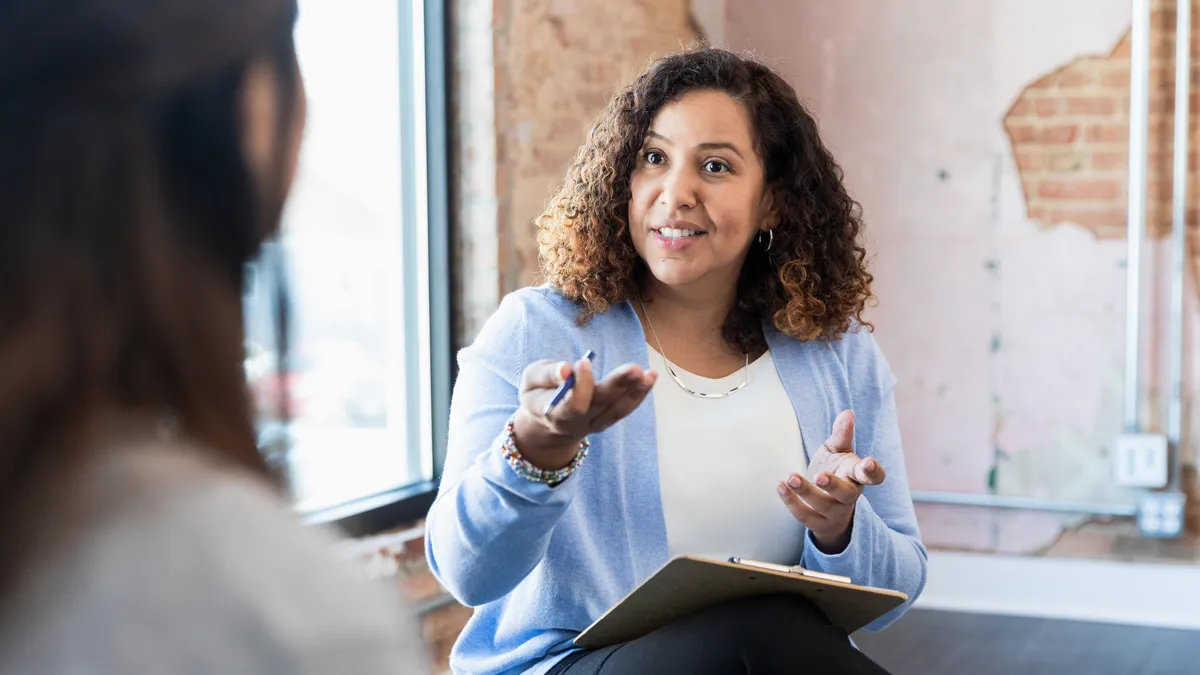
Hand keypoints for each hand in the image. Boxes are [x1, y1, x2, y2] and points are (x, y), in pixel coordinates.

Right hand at [512, 357, 656, 469]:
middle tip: (634, 368)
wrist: (545, 423)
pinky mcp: (606, 420)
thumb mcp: (530, 381)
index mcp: (555, 413)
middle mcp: (578, 422)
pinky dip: (639, 393)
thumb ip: (546, 375)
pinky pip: (624, 409)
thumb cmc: (538, 394)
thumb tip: (566, 369)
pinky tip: (652, 376)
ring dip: (635, 391)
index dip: (580, 385)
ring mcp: (594, 423)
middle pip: (600, 405)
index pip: (572, 404)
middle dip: (618, 386)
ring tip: (649, 374)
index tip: (582, 363)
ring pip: (617, 409)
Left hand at [776, 410, 886, 552]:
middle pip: (846, 494)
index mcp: (857, 476)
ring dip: (805, 492)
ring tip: (790, 477)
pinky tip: (780, 486)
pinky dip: (791, 502)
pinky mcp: (818, 522)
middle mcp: (849, 496)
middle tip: (818, 475)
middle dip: (833, 485)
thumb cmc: (836, 471)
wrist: (827, 507)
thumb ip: (842, 434)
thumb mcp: (837, 451)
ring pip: (822, 505)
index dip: (873, 471)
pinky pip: (805, 516)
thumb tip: (847, 413)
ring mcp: (834, 511)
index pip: (873, 477)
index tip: (868, 463)